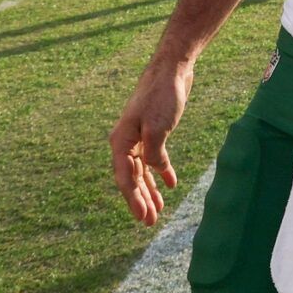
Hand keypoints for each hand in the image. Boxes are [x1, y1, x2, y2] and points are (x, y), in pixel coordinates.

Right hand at [110, 59, 192, 224]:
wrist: (171, 70)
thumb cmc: (162, 96)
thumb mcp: (157, 126)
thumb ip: (153, 152)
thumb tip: (153, 172)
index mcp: (121, 142)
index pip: (126, 178)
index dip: (133, 200)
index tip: (142, 217)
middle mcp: (125, 142)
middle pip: (132, 178)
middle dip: (140, 200)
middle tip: (149, 222)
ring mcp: (138, 138)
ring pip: (142, 172)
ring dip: (150, 190)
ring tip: (157, 210)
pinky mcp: (152, 133)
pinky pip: (154, 160)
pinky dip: (161, 173)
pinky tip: (170, 185)